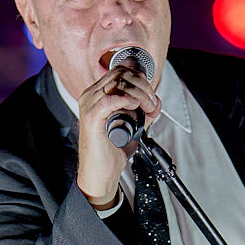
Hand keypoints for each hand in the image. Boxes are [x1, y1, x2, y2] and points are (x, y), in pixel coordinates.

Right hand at [73, 57, 160, 207]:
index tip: (151, 98)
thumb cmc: (110, 151)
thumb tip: (155, 102)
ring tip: (146, 109)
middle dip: (143, 86)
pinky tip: (134, 108)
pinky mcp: (91, 118)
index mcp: (97, 94)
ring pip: (118, 83)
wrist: (100, 174)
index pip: (121, 71)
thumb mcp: (131, 126)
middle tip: (151, 105)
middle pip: (121, 74)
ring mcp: (89, 105)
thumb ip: (142, 112)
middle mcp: (91, 96)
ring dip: (139, 94)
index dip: (141, 80)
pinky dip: (126, 100)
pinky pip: (109, 99)